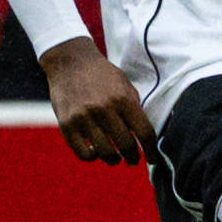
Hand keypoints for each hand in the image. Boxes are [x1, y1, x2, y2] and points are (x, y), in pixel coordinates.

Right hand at [40, 36, 156, 163]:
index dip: (152, 150)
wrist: (70, 62)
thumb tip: (145, 138)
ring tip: (115, 158)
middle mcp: (103, 109)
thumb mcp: (125, 85)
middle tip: (133, 159)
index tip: (154, 158)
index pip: (144, 133)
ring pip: (106, 153)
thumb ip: (134, 109)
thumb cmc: (102, 75)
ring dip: (114, 160)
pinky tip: (95, 151)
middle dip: (133, 157)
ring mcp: (83, 118)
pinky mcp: (67, 125)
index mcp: (122, 98)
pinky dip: (92, 156)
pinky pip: (83, 153)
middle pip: (126, 145)